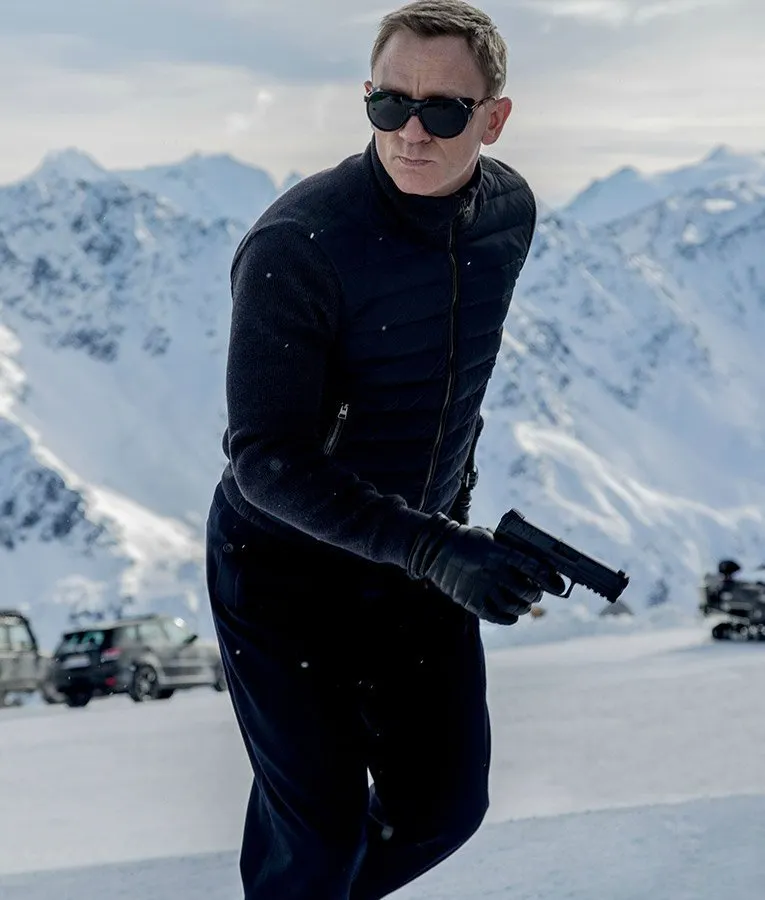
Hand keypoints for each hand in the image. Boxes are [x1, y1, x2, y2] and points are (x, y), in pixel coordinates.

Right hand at [407, 514, 544, 624]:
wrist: (436, 548)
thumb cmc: (468, 540)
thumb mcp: (490, 536)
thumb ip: (510, 548)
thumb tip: (536, 560)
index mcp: (498, 551)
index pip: (531, 565)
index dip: (547, 576)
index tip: (557, 583)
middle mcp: (492, 571)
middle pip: (525, 589)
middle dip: (536, 593)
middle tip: (536, 592)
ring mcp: (482, 588)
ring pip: (513, 605)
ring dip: (524, 607)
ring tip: (524, 605)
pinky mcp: (471, 602)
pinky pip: (496, 616)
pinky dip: (509, 618)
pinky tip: (513, 615)